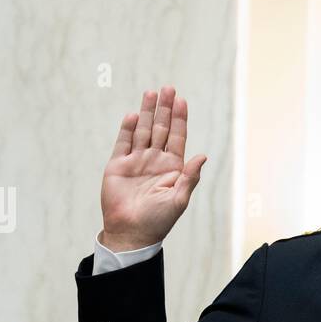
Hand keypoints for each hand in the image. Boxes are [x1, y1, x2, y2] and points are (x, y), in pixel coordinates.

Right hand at [99, 85, 206, 251]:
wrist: (131, 233)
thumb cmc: (158, 221)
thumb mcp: (179, 200)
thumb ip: (189, 177)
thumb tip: (203, 156)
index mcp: (172, 168)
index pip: (177, 137)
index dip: (179, 119)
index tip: (181, 100)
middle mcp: (155, 161)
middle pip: (160, 128)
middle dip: (164, 109)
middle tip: (167, 88)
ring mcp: (136, 162)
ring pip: (142, 131)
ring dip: (146, 112)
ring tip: (151, 93)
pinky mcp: (118, 166)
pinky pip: (123, 143)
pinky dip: (127, 129)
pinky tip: (132, 115)